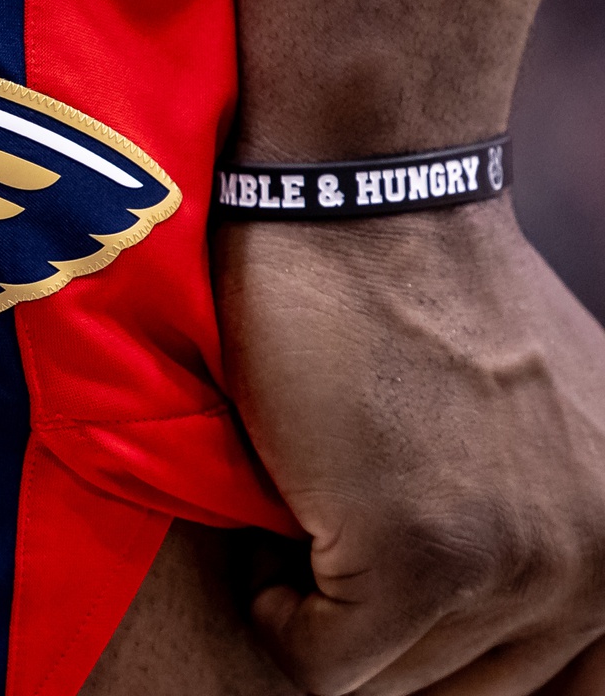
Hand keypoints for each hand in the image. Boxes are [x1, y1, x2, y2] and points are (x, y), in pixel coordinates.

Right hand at [214, 197, 604, 694]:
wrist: (363, 198)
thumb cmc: (416, 292)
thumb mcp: (536, 417)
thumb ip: (543, 517)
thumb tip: (483, 603)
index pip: (556, 691)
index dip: (450, 653)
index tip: (374, 598)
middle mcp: (602, 570)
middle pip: (462, 693)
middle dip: (380, 633)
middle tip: (332, 537)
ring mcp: (517, 567)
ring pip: (386, 682)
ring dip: (321, 612)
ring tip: (305, 508)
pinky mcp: (422, 558)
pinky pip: (316, 663)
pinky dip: (272, 609)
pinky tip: (275, 515)